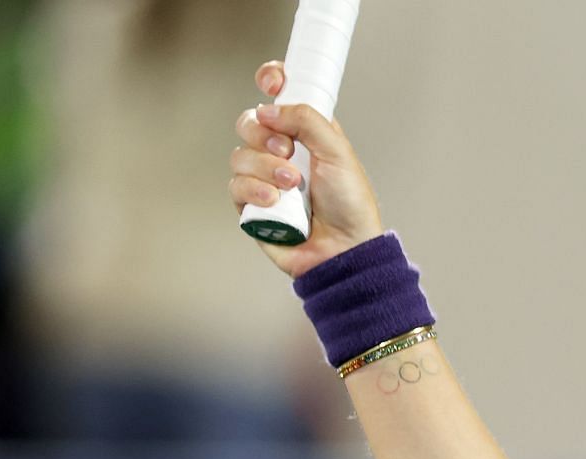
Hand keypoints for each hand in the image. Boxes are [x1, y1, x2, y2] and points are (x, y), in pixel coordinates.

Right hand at [229, 61, 386, 278]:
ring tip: (291, 184)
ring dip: (265, 167)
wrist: (345, 250)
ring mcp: (264, 178)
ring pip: (239, 154)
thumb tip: (269, 108)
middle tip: (288, 151)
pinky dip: (254, 191)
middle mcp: (282, 152)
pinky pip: (235, 185)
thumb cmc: (350, 206)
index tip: (272, 82)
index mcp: (306, 134)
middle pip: (249, 122)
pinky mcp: (251, 205)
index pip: (279, 97)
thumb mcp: (338, 152)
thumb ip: (308, 120)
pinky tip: (275, 202)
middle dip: (264, 134)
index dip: (270, 82)